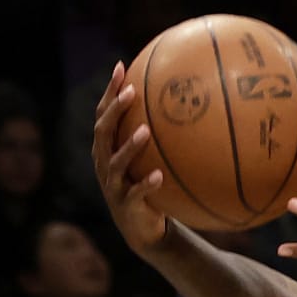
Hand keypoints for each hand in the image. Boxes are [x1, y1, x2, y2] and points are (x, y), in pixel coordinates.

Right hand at [90, 62, 170, 254]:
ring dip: (130, 146)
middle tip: (131, 92)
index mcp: (108, 149)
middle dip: (115, 110)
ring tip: (144, 131)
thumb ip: (163, 137)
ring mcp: (113, 185)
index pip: (103, 114)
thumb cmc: (151, 187)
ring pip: (115, 162)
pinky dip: (146, 184)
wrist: (144, 229)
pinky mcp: (126, 205)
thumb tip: (194, 105)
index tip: (120, 66)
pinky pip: (136, 193)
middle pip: (103, 131)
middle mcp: (104, 163)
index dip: (109, 91)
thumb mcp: (155, 159)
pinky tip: (160, 176)